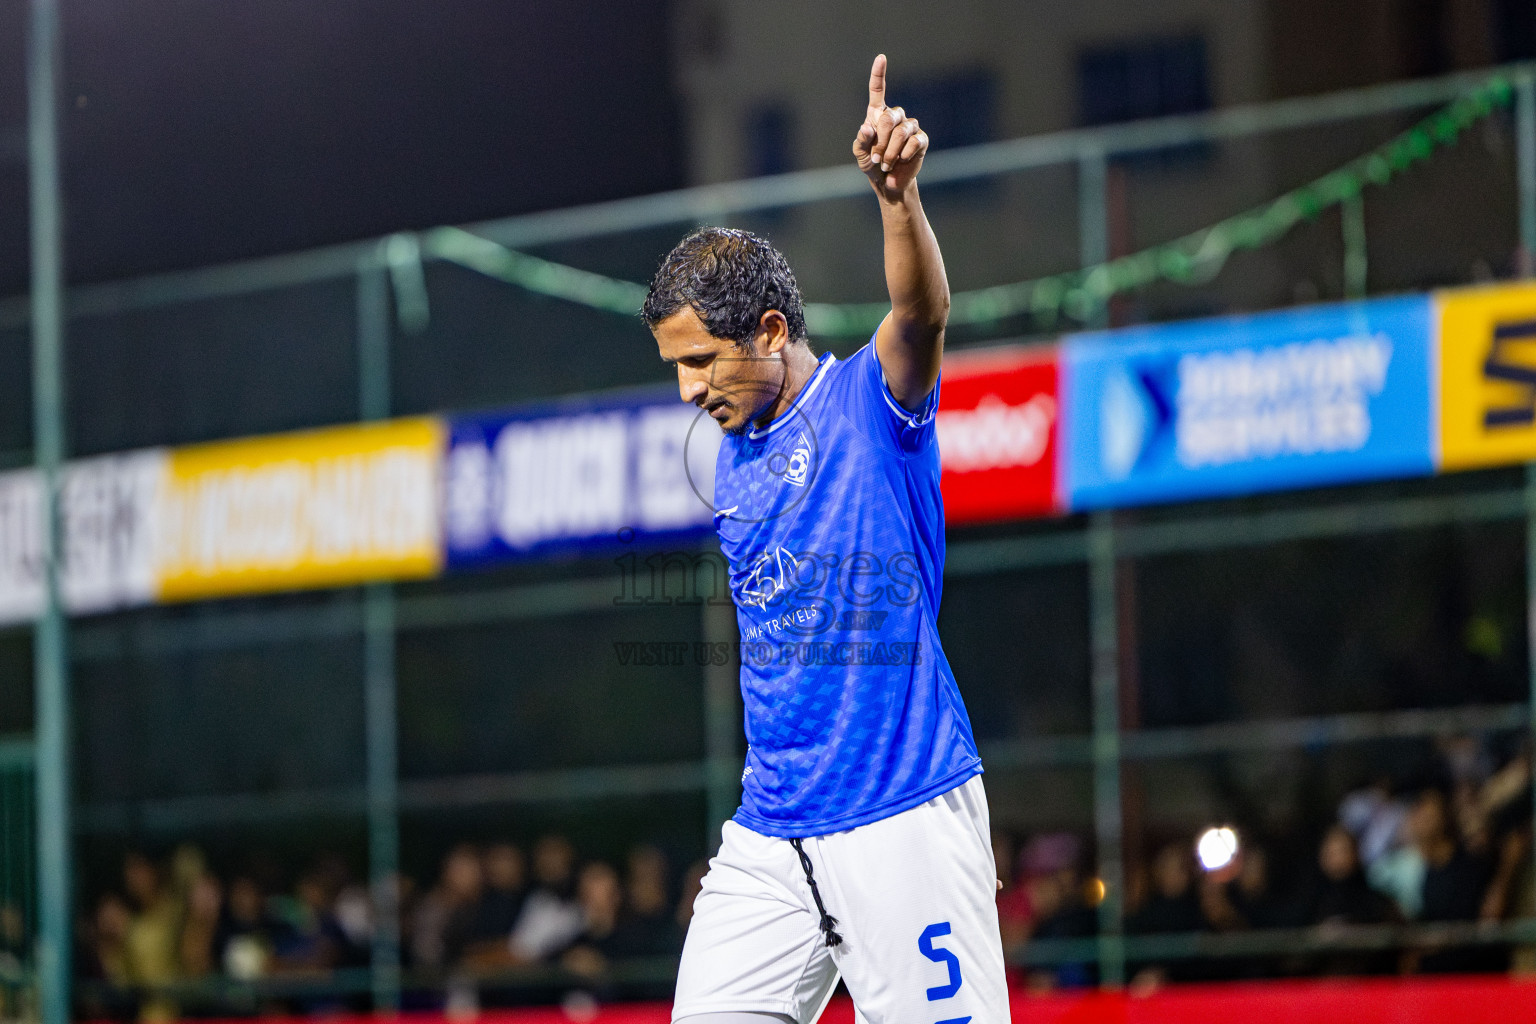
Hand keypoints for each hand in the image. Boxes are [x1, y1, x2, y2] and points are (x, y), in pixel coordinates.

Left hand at [853, 54, 927, 198]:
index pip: (878, 91)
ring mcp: (910, 127)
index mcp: (877, 115)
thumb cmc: (872, 164)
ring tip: (886, 164)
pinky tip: (901, 161)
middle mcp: (895, 117)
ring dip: (891, 152)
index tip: (881, 58)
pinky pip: (914, 143)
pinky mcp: (921, 140)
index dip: (879, 74)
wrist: (889, 182)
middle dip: (881, 141)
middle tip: (877, 158)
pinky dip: (904, 155)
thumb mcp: (861, 155)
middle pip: (889, 118)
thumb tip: (867, 127)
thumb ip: (861, 142)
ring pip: (901, 132)